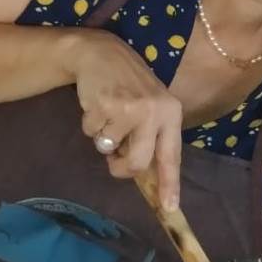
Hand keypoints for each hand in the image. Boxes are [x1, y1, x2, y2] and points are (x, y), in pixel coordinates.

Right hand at [68, 31, 183, 210]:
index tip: (169, 208)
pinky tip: (96, 104)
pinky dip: (89, 124)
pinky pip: (91, 132)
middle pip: (138, 162)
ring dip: (103, 138)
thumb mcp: (151, 107)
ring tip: (108, 115)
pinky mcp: (104, 105)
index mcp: (171, 113)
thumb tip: (146, 175)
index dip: (170, 184)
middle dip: (122, 168)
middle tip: (114, 161)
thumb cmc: (130, 86)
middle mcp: (155, 111)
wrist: (102, 54)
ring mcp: (129, 108)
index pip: (172, 156)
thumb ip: (151, 137)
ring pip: (109, 148)